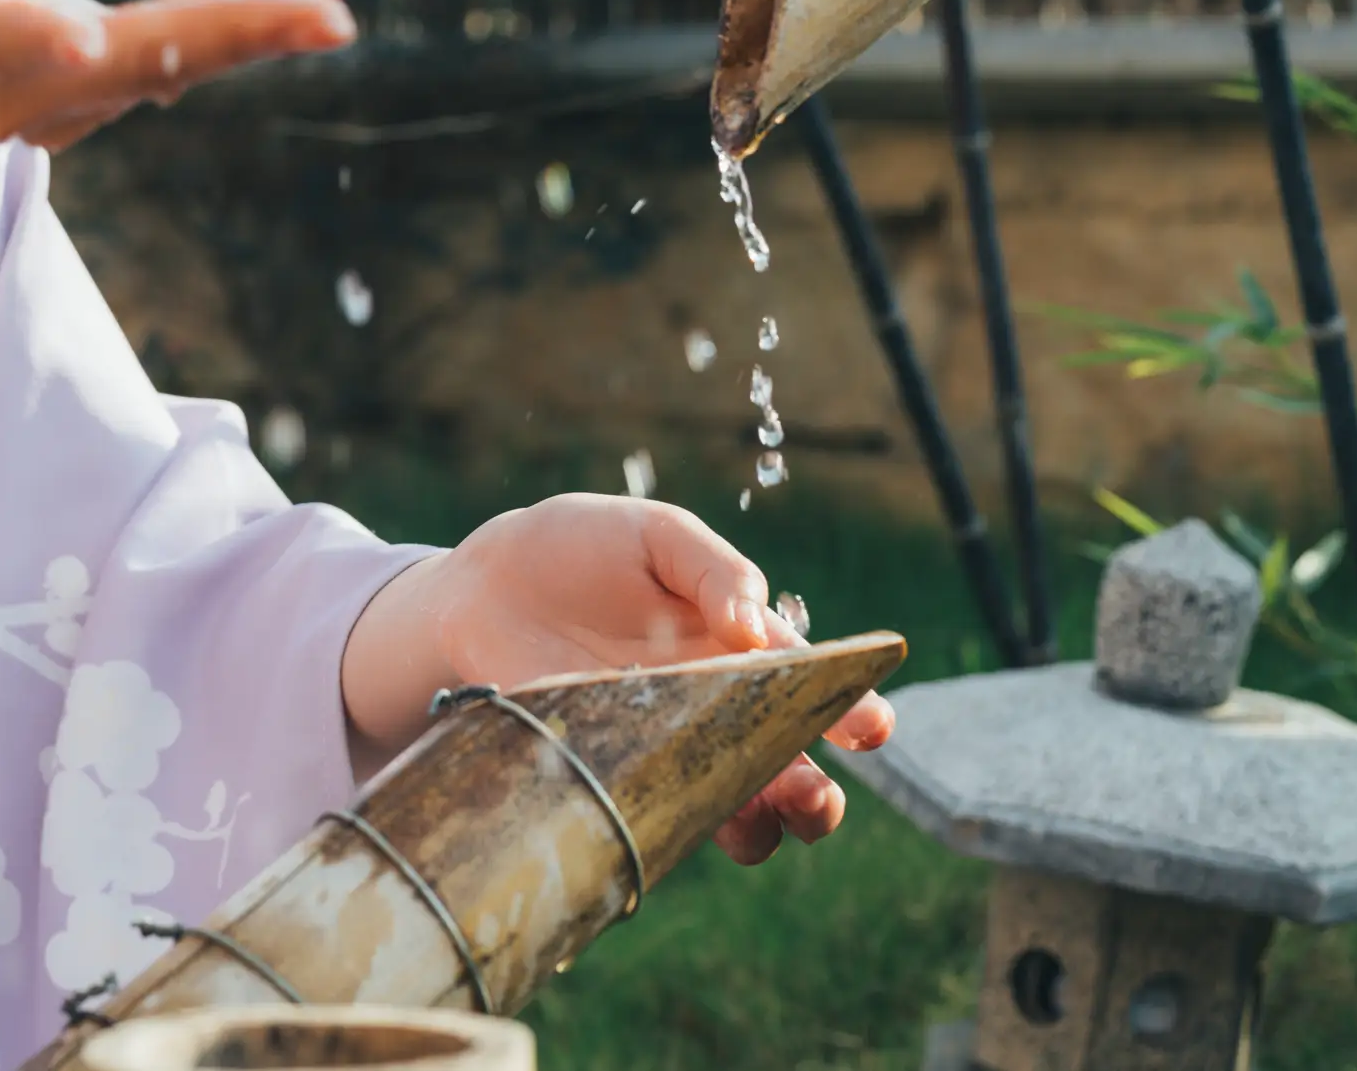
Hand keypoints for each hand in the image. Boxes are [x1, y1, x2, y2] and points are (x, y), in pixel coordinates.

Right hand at [0, 0, 377, 148]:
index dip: (33, 42)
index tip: (86, 42)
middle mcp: (12, 94)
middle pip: (131, 66)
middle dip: (232, 38)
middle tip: (333, 18)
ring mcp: (69, 102)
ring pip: (181, 56)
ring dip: (274, 11)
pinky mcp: (112, 84)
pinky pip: (197, 42)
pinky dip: (266, 6)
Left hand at [337, 495, 893, 864]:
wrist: (486, 587)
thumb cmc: (581, 548)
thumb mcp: (654, 534)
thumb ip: (713, 569)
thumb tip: (754, 620)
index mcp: (742, 646)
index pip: (812, 687)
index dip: (851, 709)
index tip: (870, 726)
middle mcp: (716, 708)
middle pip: (787, 767)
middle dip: (815, 791)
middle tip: (816, 790)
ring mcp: (664, 748)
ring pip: (735, 807)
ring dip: (761, 822)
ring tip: (766, 813)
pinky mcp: (610, 772)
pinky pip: (658, 813)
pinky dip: (678, 820)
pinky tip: (679, 806)